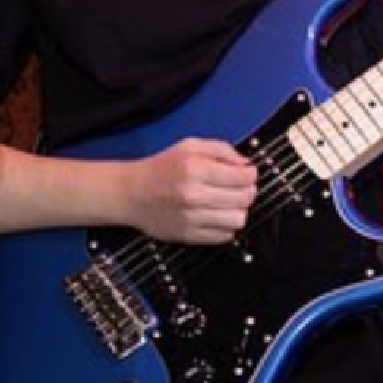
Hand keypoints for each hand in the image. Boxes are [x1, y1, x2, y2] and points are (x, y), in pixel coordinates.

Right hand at [127, 138, 257, 242]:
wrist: (132, 193)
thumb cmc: (161, 168)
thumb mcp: (189, 146)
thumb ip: (221, 150)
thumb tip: (245, 164)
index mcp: (195, 169)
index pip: (243, 177)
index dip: (251, 174)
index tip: (248, 174)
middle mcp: (194, 195)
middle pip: (244, 199)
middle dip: (247, 191)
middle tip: (238, 187)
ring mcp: (192, 218)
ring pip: (238, 219)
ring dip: (238, 210)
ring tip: (228, 203)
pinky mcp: (189, 236)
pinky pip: (224, 236)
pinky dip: (226, 226)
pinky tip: (216, 215)